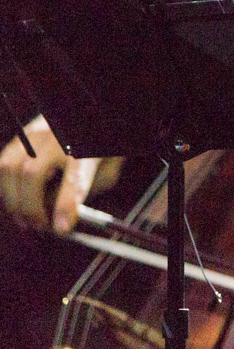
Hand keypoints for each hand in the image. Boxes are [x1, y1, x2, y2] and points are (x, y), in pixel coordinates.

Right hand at [0, 116, 122, 234]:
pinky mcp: (22, 135)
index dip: (64, 207)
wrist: (91, 119)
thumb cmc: (100, 148)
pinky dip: (5, 187)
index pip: (74, 180)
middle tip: (39, 226)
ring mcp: (36, 132)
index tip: (60, 229)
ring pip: (9, 168)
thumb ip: (89, 190)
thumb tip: (61, 215)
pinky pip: (3, 162)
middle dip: (31, 208)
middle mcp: (58, 137)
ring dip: (13, 200)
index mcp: (85, 149)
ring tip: (26, 218)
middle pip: (32, 174)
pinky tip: (17, 200)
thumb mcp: (109, 168)